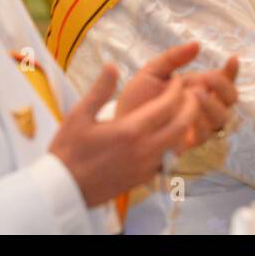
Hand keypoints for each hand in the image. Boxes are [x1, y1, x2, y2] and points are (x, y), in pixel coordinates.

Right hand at [50, 59, 201, 206]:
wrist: (63, 190)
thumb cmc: (68, 150)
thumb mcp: (79, 115)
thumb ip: (100, 89)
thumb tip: (112, 65)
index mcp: (131, 130)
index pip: (168, 105)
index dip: (177, 89)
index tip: (177, 78)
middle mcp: (144, 149)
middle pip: (183, 124)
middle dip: (191, 105)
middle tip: (191, 92)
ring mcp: (145, 167)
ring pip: (179, 143)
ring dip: (185, 126)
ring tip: (182, 111)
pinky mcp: (143, 179)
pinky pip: (168, 159)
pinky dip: (174, 144)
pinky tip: (166, 135)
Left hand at [118, 43, 240, 147]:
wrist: (120, 125)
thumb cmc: (137, 98)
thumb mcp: (153, 72)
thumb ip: (173, 58)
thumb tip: (197, 45)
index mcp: (197, 88)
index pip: (224, 80)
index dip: (232, 71)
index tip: (231, 59)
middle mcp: (202, 107)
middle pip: (230, 99)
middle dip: (224, 87)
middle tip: (206, 80)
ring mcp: (198, 125)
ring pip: (222, 118)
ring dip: (213, 105)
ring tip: (194, 95)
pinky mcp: (190, 142)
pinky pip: (206, 135)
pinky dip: (201, 123)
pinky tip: (188, 115)